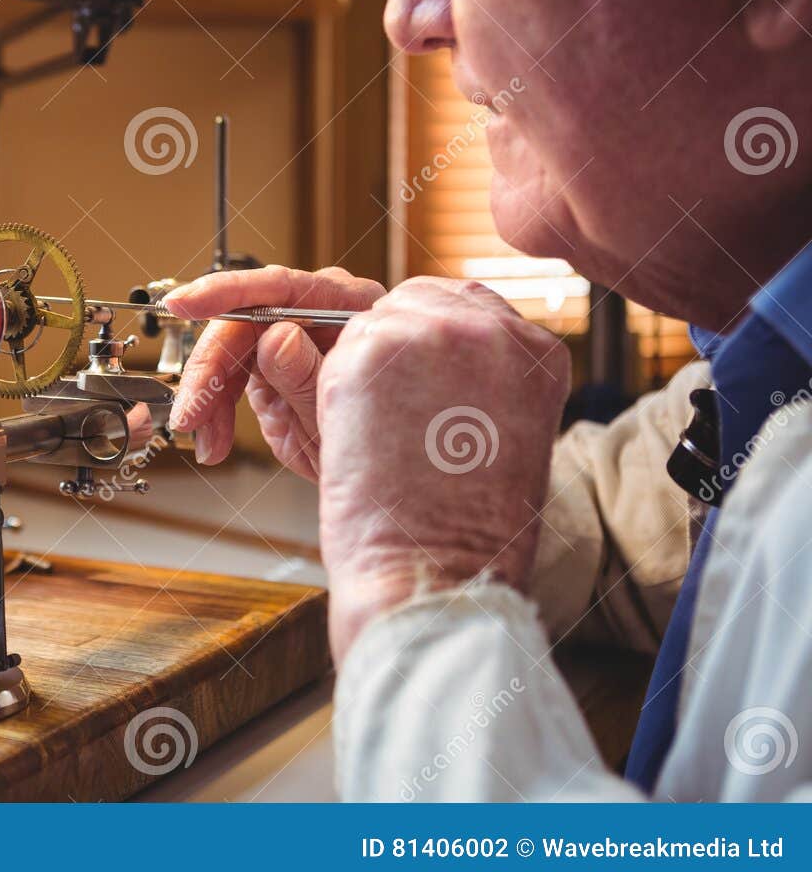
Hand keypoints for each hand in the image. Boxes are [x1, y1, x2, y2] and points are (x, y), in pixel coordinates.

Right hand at [162, 266, 385, 477]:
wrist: (382, 474)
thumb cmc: (384, 441)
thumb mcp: (343, 415)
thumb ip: (309, 376)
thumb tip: (277, 337)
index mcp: (349, 308)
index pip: (282, 288)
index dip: (228, 292)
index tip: (185, 302)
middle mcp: (317, 315)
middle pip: (244, 322)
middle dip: (211, 370)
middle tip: (193, 413)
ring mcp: (292, 337)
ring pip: (230, 351)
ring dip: (210, 397)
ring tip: (209, 441)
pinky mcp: (272, 363)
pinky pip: (232, 375)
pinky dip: (217, 409)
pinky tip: (215, 439)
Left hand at [315, 278, 570, 659]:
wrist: (437, 571)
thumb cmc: (467, 530)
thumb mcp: (503, 433)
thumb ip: (478, 376)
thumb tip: (428, 349)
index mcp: (538, 351)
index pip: (468, 305)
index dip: (431, 342)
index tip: (420, 382)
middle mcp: (494, 329)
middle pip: (414, 300)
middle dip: (391, 347)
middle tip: (392, 416)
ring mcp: (433, 333)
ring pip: (368, 324)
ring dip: (360, 373)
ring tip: (384, 440)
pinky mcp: (373, 350)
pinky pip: (334, 354)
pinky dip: (333, 396)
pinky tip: (362, 442)